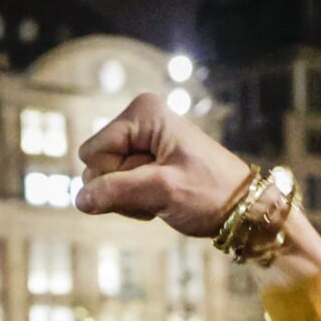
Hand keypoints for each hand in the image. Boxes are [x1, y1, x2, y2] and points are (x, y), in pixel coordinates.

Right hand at [75, 94, 256, 236]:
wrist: (241, 208)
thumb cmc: (210, 194)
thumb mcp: (162, 192)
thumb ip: (116, 192)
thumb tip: (79, 200)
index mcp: (142, 112)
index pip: (93, 153)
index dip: (115, 177)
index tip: (152, 181)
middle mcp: (138, 119)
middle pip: (96, 166)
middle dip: (122, 188)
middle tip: (159, 192)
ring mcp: (141, 140)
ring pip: (105, 180)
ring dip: (129, 198)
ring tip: (163, 197)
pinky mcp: (144, 159)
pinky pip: (119, 185)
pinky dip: (136, 200)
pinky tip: (161, 199)